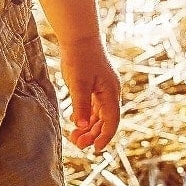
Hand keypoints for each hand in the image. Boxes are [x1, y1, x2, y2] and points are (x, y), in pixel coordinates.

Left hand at [59, 36, 120, 152]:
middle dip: (93, 134)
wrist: (79, 36)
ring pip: (99, 114)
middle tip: (77, 144)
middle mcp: (110, 92)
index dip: (104, 137)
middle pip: (105, 120)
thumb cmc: (80, 57)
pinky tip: (75, 122)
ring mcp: (103, 88)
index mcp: (111, 93)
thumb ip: (81, 105)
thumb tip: (82, 126)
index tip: (94, 149)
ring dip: (89, 127)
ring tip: (75, 137)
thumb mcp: (78, 83)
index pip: (111, 121)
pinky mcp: (95, 84)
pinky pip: (94, 106)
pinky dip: (86, 116)